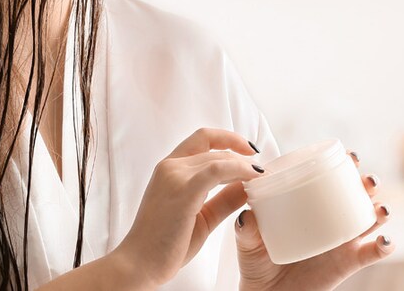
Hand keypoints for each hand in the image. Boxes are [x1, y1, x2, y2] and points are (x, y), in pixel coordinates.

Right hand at [111, 128, 264, 287]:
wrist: (139, 263)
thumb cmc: (165, 244)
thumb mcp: (202, 216)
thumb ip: (223, 199)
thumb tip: (248, 186)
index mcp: (169, 169)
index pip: (202, 139)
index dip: (229, 139)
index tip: (249, 150)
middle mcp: (170, 167)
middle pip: (215, 149)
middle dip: (243, 156)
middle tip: (263, 171)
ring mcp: (174, 177)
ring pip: (219, 157)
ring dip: (244, 164)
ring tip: (262, 177)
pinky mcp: (183, 191)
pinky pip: (218, 170)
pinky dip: (239, 170)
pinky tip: (254, 179)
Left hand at [234, 150, 394, 290]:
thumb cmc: (257, 262)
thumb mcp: (248, 241)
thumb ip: (247, 229)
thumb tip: (248, 214)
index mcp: (308, 205)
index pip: (328, 178)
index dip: (344, 164)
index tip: (350, 156)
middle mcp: (329, 219)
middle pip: (357, 194)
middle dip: (368, 183)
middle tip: (367, 180)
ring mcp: (341, 240)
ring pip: (370, 219)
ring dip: (381, 209)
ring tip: (380, 208)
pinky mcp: (348, 263)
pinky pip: (373, 253)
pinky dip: (384, 246)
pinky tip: (384, 241)